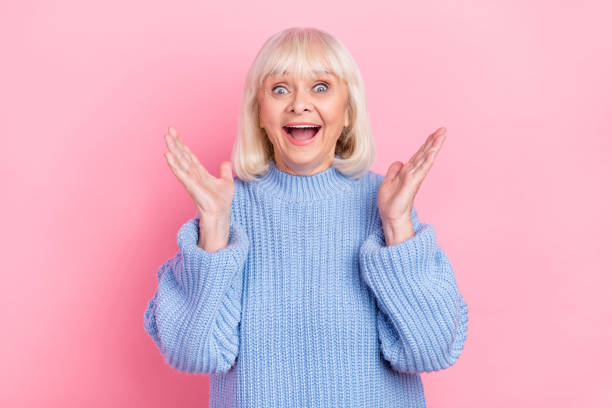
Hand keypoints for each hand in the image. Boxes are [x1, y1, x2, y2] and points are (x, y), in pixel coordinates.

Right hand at [164, 126, 233, 220]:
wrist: (221, 213)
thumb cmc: (222, 201)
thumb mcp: (226, 181)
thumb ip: (224, 171)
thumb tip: (226, 162)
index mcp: (199, 172)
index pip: (188, 155)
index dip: (182, 143)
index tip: (175, 132)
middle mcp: (193, 174)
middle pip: (182, 155)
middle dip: (175, 142)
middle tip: (168, 130)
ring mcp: (190, 179)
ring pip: (179, 161)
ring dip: (172, 149)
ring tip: (166, 137)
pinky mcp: (190, 185)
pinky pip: (180, 172)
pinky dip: (174, 164)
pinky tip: (167, 155)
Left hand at [378, 127, 446, 244]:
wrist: (390, 216)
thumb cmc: (390, 202)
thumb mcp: (388, 181)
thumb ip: (394, 170)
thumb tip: (400, 161)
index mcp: (408, 171)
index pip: (419, 154)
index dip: (426, 143)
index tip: (434, 133)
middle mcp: (413, 172)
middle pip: (425, 153)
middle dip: (434, 141)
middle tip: (443, 129)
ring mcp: (414, 177)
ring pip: (425, 158)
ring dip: (433, 146)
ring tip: (442, 135)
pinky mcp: (412, 183)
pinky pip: (421, 169)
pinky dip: (427, 160)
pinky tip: (432, 152)